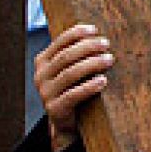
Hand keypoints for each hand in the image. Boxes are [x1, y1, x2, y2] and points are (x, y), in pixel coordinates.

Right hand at [33, 23, 113, 151]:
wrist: (66, 121)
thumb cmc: (73, 88)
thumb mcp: (70, 69)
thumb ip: (77, 54)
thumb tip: (100, 35)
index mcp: (43, 61)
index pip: (59, 42)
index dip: (77, 33)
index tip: (95, 30)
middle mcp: (40, 75)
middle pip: (66, 56)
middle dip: (88, 47)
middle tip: (106, 44)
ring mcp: (45, 93)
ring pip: (69, 74)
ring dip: (92, 64)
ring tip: (110, 59)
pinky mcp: (54, 109)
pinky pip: (73, 95)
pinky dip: (89, 86)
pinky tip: (103, 81)